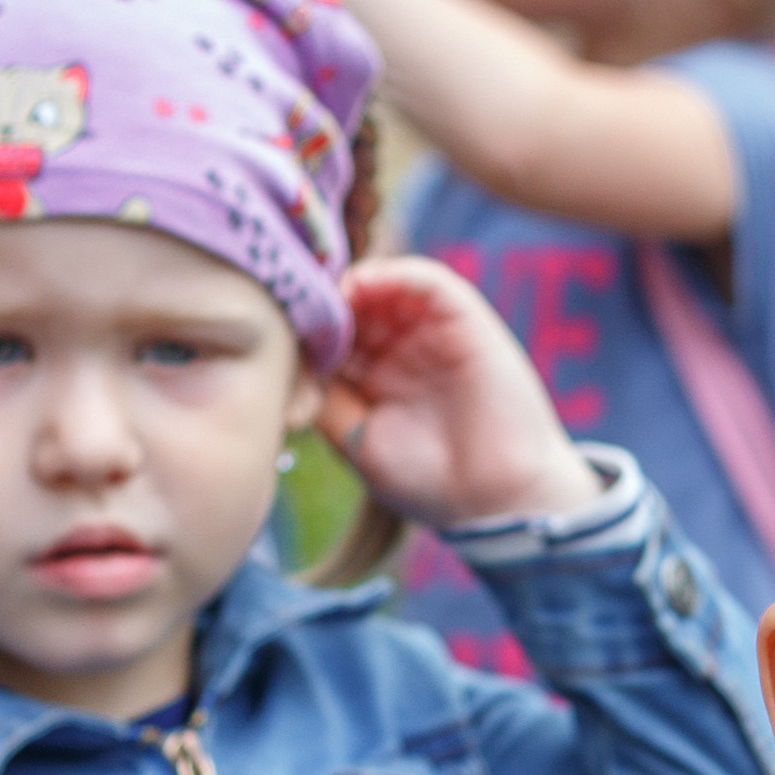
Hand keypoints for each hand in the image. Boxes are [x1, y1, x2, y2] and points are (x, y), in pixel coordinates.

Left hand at [317, 258, 596, 533]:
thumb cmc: (431, 483)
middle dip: (321, 302)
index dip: (303, 329)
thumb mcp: (357, 441)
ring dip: (349, 284)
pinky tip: (359, 288)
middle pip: (352, 303)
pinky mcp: (463, 317)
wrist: (498, 500)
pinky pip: (424, 278)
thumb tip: (289, 358)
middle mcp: (402, 349)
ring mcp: (432, 331)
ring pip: (382, 284)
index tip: (276, 333)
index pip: (330, 335)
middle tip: (292, 305)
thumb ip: (323, 397)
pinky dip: (389, 274)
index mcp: (377, 379)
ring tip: (324, 297)